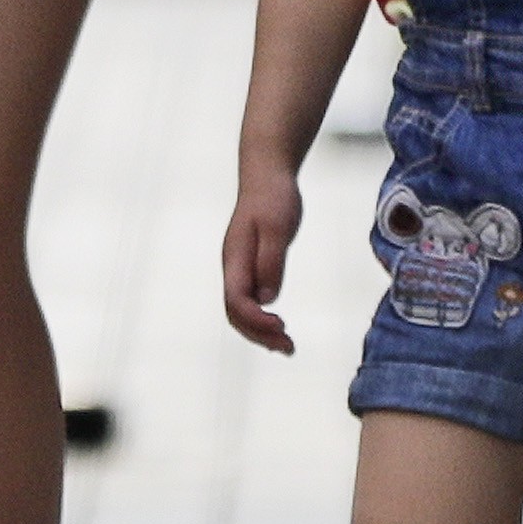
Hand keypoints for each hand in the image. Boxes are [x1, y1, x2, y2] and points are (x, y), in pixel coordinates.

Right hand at [220, 164, 304, 355]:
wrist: (267, 175)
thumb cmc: (274, 198)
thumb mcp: (277, 228)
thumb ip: (270, 262)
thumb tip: (268, 299)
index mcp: (235, 259)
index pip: (237, 301)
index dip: (257, 321)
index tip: (283, 326)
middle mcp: (233, 268)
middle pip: (236, 313)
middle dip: (259, 335)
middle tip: (289, 348)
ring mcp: (239, 268)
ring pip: (241, 311)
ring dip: (261, 332)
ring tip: (287, 346)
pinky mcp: (249, 267)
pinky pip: (250, 301)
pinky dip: (262, 320)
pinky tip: (279, 327)